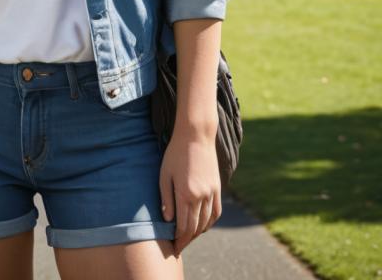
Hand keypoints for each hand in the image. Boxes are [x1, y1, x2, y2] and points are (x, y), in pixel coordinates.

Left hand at [159, 127, 222, 256]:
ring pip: (207, 222)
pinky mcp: (217, 187)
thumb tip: (167, 220)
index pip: (184, 226)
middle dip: (187, 239)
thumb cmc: (175, 153)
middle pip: (195, 227)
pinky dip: (210, 222)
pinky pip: (216, 212)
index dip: (179, 239)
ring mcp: (211, 192)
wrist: (196, 135)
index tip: (173, 247)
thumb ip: (166, 198)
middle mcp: (201, 196)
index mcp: (186, 194)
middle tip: (179, 246)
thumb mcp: (164, 174)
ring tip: (188, 237)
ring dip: (198, 233)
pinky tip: (203, 225)